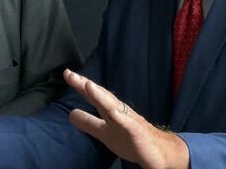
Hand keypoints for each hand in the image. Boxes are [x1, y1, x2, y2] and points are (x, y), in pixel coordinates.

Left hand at [64, 69, 189, 168]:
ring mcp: (129, 121)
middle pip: (101, 96)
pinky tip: (113, 112)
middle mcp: (119, 111)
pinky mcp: (138, 133)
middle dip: (86, 85)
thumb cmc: (131, 139)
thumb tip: (71, 114)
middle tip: (71, 75)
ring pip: (113, 106)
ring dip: (101, 95)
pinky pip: (129, 125)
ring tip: (88, 85)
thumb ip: (89, 123)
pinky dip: (121, 118)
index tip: (67, 74)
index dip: (80, 85)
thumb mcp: (105, 132)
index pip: (94, 96)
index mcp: (110, 111)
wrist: (158, 152)